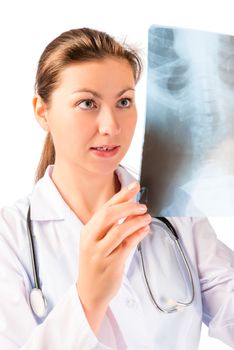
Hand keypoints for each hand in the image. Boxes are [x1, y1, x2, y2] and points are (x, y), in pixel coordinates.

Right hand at [76, 181, 150, 333]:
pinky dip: (138, 235)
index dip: (121, 195)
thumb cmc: (95, 264)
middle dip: (128, 206)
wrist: (89, 292)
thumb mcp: (96, 242)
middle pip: (110, 215)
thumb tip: (131, 209)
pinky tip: (145, 230)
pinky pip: (127, 245)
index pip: (105, 208)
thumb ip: (110, 227)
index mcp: (87, 231)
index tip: (134, 186)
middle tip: (142, 205)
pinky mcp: (111, 264)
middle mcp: (91, 240)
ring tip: (147, 217)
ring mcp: (100, 253)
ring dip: (136, 220)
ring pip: (120, 229)